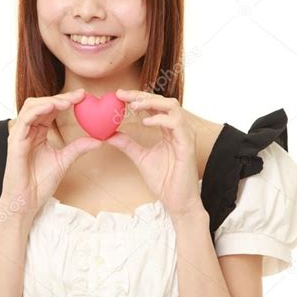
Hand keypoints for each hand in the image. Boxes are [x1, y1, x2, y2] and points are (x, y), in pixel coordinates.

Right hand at [0, 89, 102, 223]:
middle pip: (42, 103)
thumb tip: (98, 140)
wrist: (27, 201)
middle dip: (61, 97)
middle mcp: (28, 130)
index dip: (66, 100)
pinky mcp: (15, 141)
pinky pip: (25, 119)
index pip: (51, 109)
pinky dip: (38, 110)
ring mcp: (20, 134)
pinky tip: (52, 107)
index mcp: (38, 132)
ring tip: (68, 101)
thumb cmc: (39, 183)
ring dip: (50, 100)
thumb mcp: (64, 160)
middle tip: (80, 95)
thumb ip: (78, 147)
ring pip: (32, 107)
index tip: (84, 96)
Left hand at [106, 89, 205, 219]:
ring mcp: (185, 135)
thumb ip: (127, 144)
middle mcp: (179, 129)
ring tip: (133, 105)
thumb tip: (109, 134)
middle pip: (163, 101)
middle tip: (121, 95)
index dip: (138, 98)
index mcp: (170, 130)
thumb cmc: (165, 181)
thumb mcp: (141, 157)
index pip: (155, 106)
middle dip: (142, 95)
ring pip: (172, 107)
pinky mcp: (187, 145)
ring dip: (151, 102)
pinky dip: (160, 119)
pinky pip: (176, 124)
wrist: (178, 202)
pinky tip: (145, 121)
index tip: (118, 95)